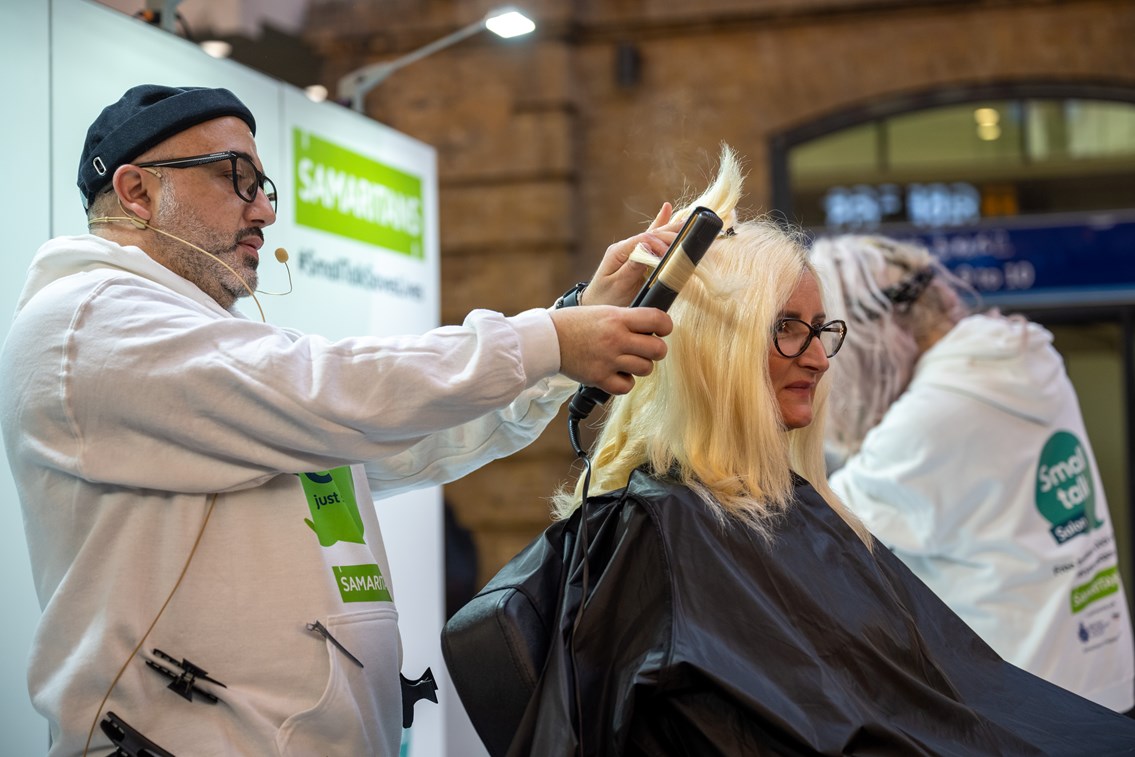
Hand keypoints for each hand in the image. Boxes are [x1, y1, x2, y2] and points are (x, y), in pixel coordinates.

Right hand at [550, 305, 672, 394]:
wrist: (547, 340)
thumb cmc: (575, 323)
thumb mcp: (604, 311)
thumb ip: (627, 319)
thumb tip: (652, 327)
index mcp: (618, 318)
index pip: (658, 320)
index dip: (665, 326)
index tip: (661, 329)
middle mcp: (616, 339)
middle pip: (658, 350)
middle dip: (656, 350)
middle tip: (645, 348)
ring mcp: (608, 360)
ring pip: (646, 369)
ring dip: (640, 365)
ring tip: (627, 360)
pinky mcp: (599, 378)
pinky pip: (627, 386)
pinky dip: (624, 381)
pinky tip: (616, 373)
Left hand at [580, 203, 683, 306]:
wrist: (596, 305)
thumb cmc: (606, 299)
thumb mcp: (617, 286)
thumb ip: (631, 267)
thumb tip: (646, 247)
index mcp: (618, 252)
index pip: (643, 240)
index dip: (661, 244)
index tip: (673, 255)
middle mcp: (624, 247)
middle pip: (651, 234)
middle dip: (671, 233)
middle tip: (691, 233)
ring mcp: (629, 250)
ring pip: (653, 234)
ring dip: (671, 228)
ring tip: (689, 220)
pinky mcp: (635, 255)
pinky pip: (650, 238)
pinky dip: (661, 225)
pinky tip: (666, 209)